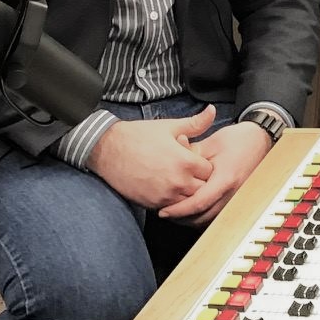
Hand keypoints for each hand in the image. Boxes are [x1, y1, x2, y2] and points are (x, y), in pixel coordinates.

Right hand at [89, 106, 216, 209]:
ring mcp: (166, 195)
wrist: (108, 151)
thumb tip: (212, 111)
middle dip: (198, 180)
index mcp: (185, 161)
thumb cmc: (138, 136)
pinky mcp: (153, 204)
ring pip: (189, 201)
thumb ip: (195, 123)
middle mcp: (178, 182)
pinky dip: (173, 201)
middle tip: (187, 171)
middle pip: (203, 188)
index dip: (204, 165)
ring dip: (186, 192)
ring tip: (176, 179)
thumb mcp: (169, 127)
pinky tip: (165, 187)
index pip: (210, 171)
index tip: (194, 160)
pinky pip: (173, 208)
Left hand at [159, 121, 271, 224]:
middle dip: (181, 218)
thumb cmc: (238, 140)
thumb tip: (172, 150)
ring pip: (209, 220)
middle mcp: (233, 194)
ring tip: (173, 213)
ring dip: (190, 220)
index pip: (200, 202)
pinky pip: (216, 217)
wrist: (261, 142)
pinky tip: (189, 211)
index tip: (163, 211)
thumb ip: (191, 151)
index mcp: (226, 179)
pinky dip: (201, 217)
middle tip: (163, 213)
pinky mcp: (235, 202)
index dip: (179, 209)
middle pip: (203, 217)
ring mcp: (235, 200)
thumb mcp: (213, 142)